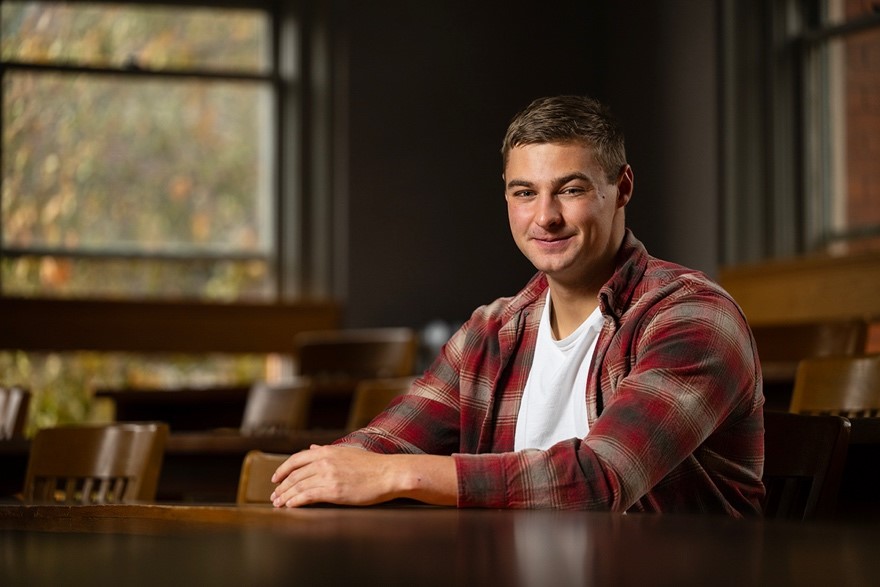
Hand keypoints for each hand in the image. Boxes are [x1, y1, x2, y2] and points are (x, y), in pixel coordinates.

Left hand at [270, 444, 398, 507]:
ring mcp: (328, 476)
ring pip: (298, 486)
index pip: (296, 459)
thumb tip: (312, 448)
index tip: (275, 478)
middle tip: (274, 495)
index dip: (282, 469)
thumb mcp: (347, 452)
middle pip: (294, 474)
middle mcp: (324, 461)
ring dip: (286, 496)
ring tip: (279, 503)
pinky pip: (307, 496)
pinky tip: (290, 506)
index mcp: (327, 451)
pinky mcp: (333, 491)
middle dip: (281, 486)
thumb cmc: (372, 465)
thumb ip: (327, 451)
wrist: (388, 474)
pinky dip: (295, 501)